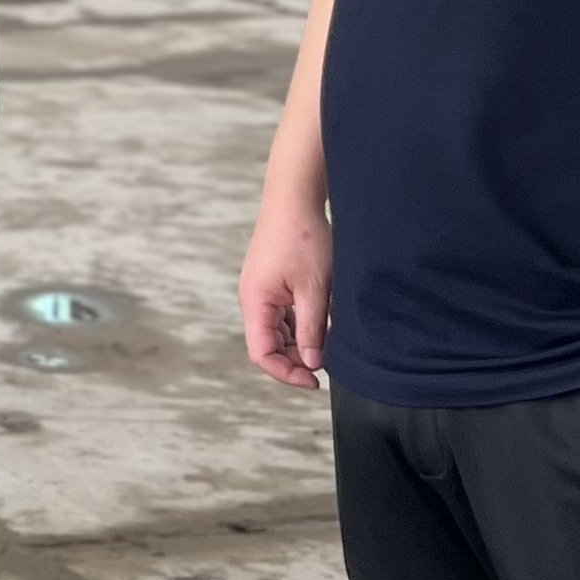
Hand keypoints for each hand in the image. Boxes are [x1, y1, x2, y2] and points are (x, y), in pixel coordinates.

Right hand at [239, 192, 332, 388]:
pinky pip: (280, 315)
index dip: (287, 373)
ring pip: (275, 332)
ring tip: (327, 345)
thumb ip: (311, 330)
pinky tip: (320, 324)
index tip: (315, 381)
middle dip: (294, 360)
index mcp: (256, 303)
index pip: (262, 354)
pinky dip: (298, 326)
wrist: (294, 198)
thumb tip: (313, 364)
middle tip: (327, 365)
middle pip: (267, 346)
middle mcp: (252, 300)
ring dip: (297, 344)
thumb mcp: (315, 289)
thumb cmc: (304, 238)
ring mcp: (260, 291)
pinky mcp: (270, 283)